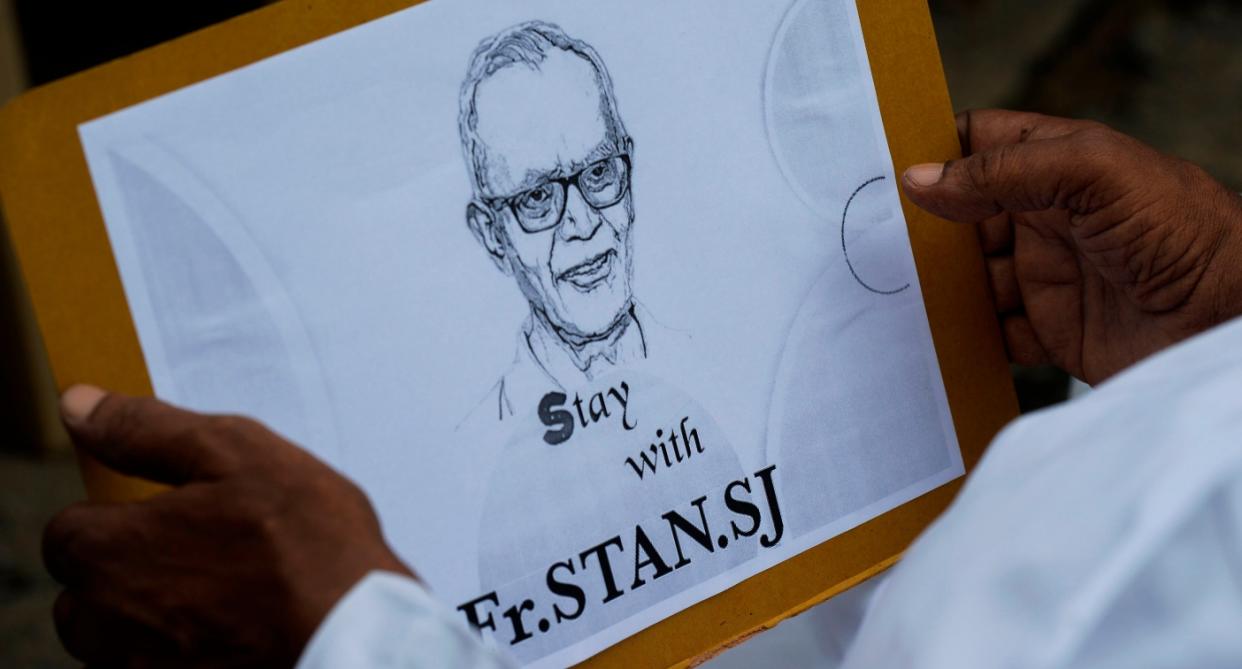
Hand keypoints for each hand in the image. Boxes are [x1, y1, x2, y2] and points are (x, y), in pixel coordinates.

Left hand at [43, 385, 412, 667]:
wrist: (356, 629)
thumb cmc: (305, 541)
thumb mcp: (235, 453)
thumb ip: (145, 429)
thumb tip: (79, 405)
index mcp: (107, 552)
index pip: (69, 530)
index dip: (122, 515)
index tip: (174, 511)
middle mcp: (104, 622)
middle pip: (88, 590)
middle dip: (132, 568)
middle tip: (209, 550)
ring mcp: (138, 667)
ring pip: (117, 636)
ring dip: (153, 612)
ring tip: (226, 591)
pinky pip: (157, 664)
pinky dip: (185, 647)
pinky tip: (235, 626)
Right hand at [902, 109, 1241, 383]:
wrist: (1228, 322)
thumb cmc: (1182, 232)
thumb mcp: (1093, 174)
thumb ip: (1005, 170)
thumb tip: (920, 179)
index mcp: (1058, 165)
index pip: (982, 143)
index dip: (937, 150)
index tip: (885, 167)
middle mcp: (1049, 219)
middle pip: (964, 217)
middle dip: (925, 228)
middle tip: (875, 240)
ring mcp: (1050, 277)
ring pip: (972, 278)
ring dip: (939, 287)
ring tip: (897, 293)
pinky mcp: (1055, 332)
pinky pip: (995, 334)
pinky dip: (966, 337)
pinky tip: (938, 336)